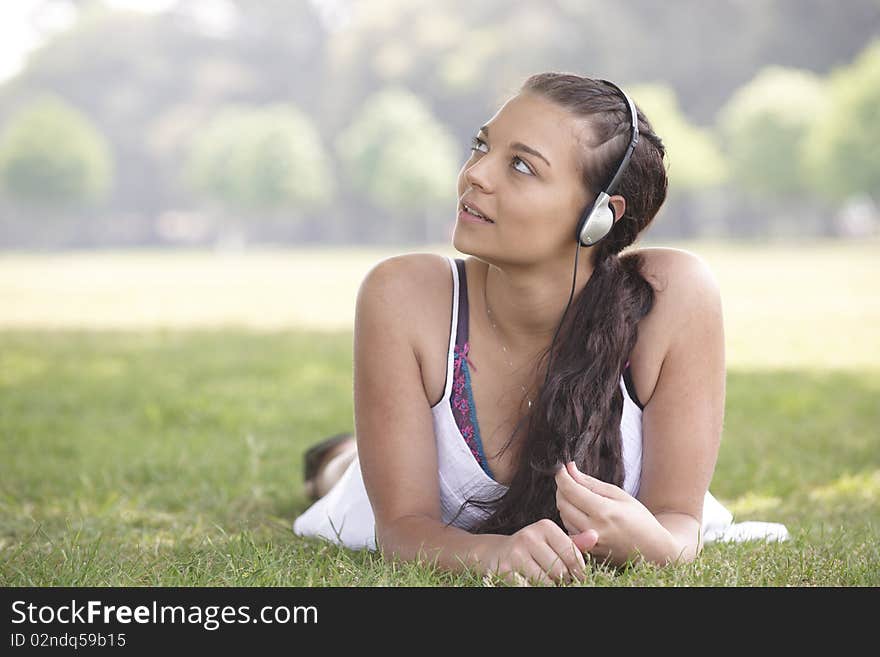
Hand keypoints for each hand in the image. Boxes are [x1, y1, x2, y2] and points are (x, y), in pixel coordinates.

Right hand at [478, 518, 597, 585]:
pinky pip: (530, 587)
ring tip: (547, 580)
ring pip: (546, 582)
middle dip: (563, 580)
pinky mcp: (505, 571)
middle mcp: (528, 536)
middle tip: (560, 580)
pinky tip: (532, 582)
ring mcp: (515, 554)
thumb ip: (574, 542)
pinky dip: (534, 587)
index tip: (578, 577)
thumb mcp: (551, 542)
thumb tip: (596, 536)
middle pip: (560, 571)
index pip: (572, 555)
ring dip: (550, 586)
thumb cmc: (531, 549)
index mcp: (544, 526)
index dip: (579, 572)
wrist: (495, 554)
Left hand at [555, 461, 658, 564]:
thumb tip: (569, 468)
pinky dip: (571, 519)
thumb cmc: (639, 518)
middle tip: (570, 481)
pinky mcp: (587, 553)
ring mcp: (589, 544)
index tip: (560, 468)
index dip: (561, 477)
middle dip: (562, 489)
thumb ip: (591, 483)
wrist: (653, 550)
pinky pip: (570, 530)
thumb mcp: (618, 495)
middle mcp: (593, 529)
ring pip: (564, 517)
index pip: (570, 490)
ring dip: (566, 504)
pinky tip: (584, 515)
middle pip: (562, 503)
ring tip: (581, 498)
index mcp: (603, 512)